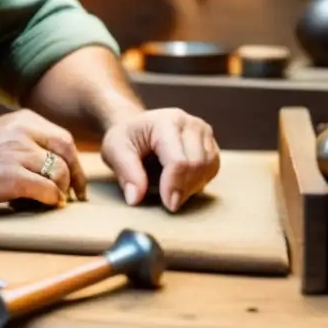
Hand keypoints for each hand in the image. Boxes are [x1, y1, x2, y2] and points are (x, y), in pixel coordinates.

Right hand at [0, 109, 87, 207]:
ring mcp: (20, 154)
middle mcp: (25, 132)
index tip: (76, 177)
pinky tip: (45, 204)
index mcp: (24, 120)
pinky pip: (48, 190)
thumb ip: (27, 139)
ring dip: (61, 190)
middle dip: (77, 176)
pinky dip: (51, 200)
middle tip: (78, 194)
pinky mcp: (14, 178)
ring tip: (54, 200)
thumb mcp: (2, 133)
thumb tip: (53, 162)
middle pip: (68, 153)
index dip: (74, 160)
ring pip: (60, 173)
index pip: (63, 138)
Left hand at [100, 108, 219, 211]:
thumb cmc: (126, 139)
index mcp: (165, 121)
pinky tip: (182, 182)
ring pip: (208, 167)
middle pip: (197, 165)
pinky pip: (213, 168)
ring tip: (171, 188)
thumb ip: (126, 173)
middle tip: (168, 201)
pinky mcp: (210, 143)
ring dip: (192, 186)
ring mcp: (203, 131)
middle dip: (183, 189)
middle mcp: (189, 123)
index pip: (179, 161)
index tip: (168, 206)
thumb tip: (135, 198)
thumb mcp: (114, 151)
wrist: (138, 128)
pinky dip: (200, 181)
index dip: (174, 186)